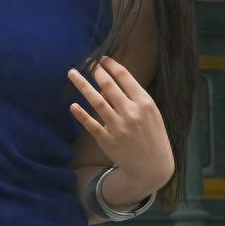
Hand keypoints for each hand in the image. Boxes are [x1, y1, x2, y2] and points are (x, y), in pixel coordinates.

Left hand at [67, 55, 173, 191]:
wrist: (153, 166)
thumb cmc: (152, 134)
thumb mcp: (151, 112)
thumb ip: (134, 96)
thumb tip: (111, 81)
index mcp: (144, 103)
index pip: (125, 77)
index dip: (111, 65)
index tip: (102, 59)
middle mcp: (131, 113)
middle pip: (108, 86)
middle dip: (96, 71)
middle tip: (88, 63)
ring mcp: (118, 127)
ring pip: (96, 102)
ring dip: (82, 85)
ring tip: (72, 73)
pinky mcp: (107, 140)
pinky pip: (91, 124)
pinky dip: (81, 114)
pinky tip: (73, 105)